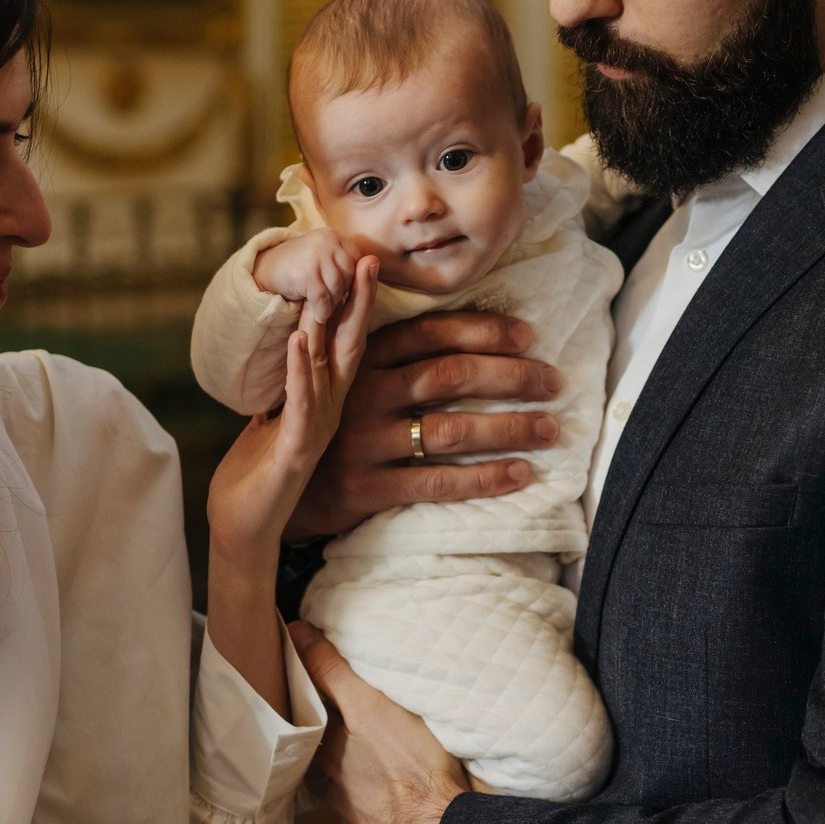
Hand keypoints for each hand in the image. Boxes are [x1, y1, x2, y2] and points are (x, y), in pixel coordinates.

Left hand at [208, 258, 379, 565]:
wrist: (244, 529)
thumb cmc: (256, 476)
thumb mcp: (273, 420)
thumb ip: (288, 388)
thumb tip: (290, 353)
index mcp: (321, 402)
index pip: (343, 345)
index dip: (352, 306)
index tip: (360, 264)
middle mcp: (327, 412)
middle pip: (348, 347)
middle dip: (358, 302)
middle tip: (368, 259)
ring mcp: (315, 430)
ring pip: (330, 368)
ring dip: (334, 324)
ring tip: (339, 283)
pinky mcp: (296, 450)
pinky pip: (300, 403)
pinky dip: (298, 370)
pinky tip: (298, 339)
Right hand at [252, 228, 366, 324]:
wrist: (267, 269)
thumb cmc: (300, 268)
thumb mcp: (324, 260)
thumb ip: (344, 263)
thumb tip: (373, 269)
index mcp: (335, 237)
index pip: (356, 261)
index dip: (352, 280)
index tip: (343, 292)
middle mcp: (328, 241)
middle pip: (350, 274)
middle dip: (343, 292)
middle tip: (333, 303)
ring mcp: (317, 255)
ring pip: (338, 287)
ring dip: (333, 303)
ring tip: (327, 310)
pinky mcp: (307, 272)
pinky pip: (323, 297)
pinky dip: (323, 310)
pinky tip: (320, 316)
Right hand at [286, 311, 564, 539]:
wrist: (272, 492)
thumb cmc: (322, 429)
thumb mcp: (340, 382)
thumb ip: (384, 357)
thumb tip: (455, 333)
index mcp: (358, 361)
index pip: (428, 333)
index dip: (481, 331)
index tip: (527, 337)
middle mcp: (360, 395)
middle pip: (447, 375)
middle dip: (508, 376)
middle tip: (552, 382)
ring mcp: (361, 442)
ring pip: (448, 427)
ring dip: (508, 427)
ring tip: (549, 428)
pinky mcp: (363, 487)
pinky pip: (434, 481)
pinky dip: (483, 477)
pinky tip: (519, 474)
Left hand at [291, 621, 468, 823]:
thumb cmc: (414, 769)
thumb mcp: (373, 706)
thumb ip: (333, 671)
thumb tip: (295, 633)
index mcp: (335, 757)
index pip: (317, 732)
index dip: (322, 720)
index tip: (326, 713)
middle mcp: (335, 795)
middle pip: (333, 772)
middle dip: (342, 763)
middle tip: (364, 753)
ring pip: (350, 809)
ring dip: (361, 799)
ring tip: (386, 791)